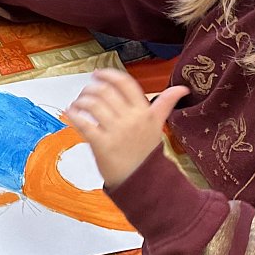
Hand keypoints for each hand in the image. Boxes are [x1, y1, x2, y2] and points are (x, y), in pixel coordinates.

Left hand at [63, 69, 190, 188]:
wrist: (143, 181)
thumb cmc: (146, 151)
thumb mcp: (158, 125)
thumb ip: (165, 104)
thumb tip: (182, 89)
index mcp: (144, 111)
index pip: (125, 83)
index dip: (109, 74)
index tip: (98, 73)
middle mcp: (130, 119)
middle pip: (104, 91)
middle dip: (90, 88)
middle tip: (86, 92)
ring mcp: (116, 131)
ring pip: (92, 104)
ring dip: (81, 101)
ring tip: (78, 104)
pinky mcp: (102, 144)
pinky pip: (84, 123)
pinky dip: (74, 114)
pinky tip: (72, 113)